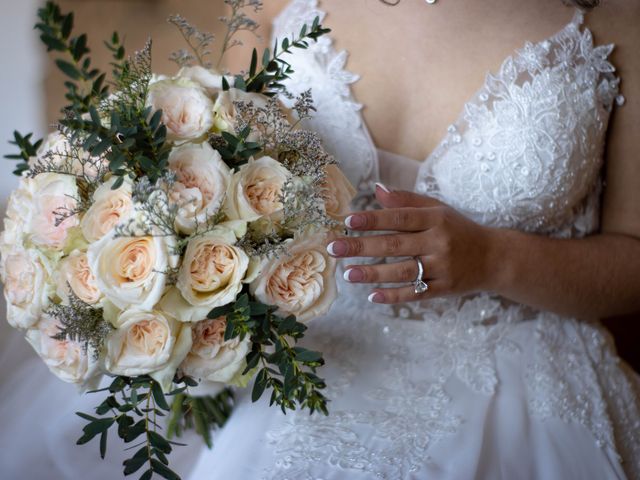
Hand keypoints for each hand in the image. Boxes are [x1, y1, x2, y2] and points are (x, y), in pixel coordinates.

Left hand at [326, 184, 498, 303]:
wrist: (493, 257)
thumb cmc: (457, 229)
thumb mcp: (437, 209)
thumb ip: (406, 200)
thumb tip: (376, 190)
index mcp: (435, 219)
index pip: (400, 218)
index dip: (373, 219)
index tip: (348, 221)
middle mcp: (438, 242)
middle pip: (395, 245)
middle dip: (362, 247)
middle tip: (335, 248)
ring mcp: (442, 268)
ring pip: (402, 272)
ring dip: (372, 274)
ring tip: (348, 274)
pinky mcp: (444, 289)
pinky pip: (415, 294)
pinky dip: (394, 296)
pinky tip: (372, 297)